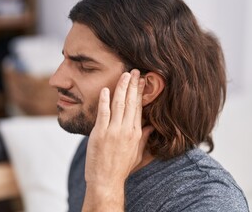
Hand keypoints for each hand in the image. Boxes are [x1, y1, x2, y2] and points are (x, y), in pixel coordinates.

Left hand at [82, 69, 152, 210]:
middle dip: (133, 85)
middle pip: (131, 102)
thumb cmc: (121, 168)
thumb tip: (151, 127)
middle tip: (135, 71)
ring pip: (119, 103)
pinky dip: (104, 100)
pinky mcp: (99, 133)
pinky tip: (106, 89)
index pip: (139, 108)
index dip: (140, 93)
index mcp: (136, 133)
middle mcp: (126, 130)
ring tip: (124, 75)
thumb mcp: (138, 154)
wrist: (106, 181)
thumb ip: (145, 138)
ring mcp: (113, 131)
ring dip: (121, 87)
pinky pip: (103, 112)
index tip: (141, 81)